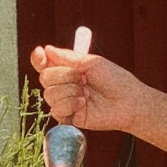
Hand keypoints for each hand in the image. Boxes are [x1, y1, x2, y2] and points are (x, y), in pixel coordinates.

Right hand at [30, 45, 144, 133]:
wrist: (128, 102)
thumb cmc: (115, 80)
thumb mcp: (91, 62)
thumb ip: (68, 57)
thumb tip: (47, 49)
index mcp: (68, 69)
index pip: (44, 64)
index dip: (38, 59)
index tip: (40, 53)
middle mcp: (64, 85)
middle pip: (45, 77)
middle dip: (64, 75)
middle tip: (83, 78)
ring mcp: (65, 101)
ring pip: (49, 94)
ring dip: (70, 91)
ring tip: (87, 93)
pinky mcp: (68, 117)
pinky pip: (56, 109)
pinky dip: (70, 104)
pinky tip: (84, 103)